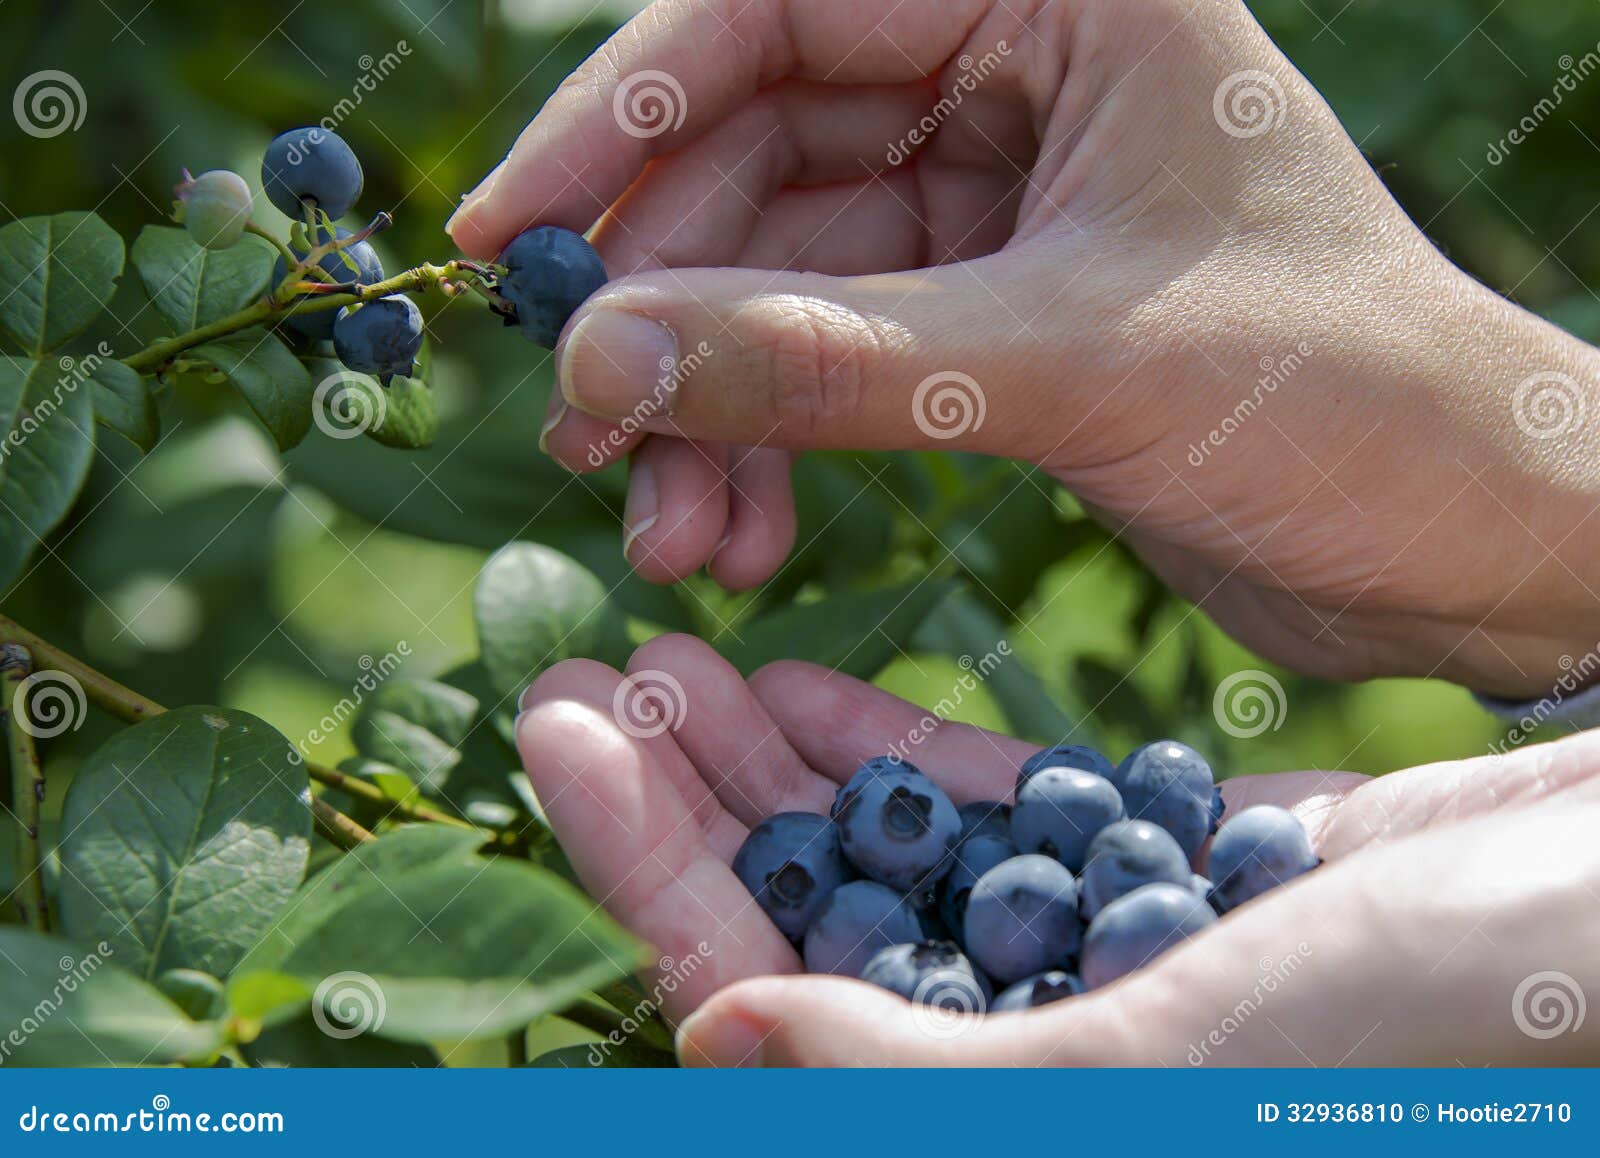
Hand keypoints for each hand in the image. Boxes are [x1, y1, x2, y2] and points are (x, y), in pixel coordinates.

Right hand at [451, 0, 1599, 700]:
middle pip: (754, 155)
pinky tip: (738, 535)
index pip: (777, 11)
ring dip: (706, 407)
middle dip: (665, 311)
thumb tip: (600, 366)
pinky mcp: (987, 311)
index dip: (619, 118)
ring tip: (672, 536)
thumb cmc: (1341, 402)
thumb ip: (828, 359)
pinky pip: (826, 355)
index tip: (511, 239)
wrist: (1459, 539)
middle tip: (588, 438)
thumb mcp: (1070, 362)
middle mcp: (1018, 68)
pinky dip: (768, 442)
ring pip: (778, 277)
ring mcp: (995, 196)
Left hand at [516, 634, 1599, 1065]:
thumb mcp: (1186, 1060)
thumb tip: (715, 1044)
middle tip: (589, 672)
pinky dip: (893, 748)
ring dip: (774, 759)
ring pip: (883, 858)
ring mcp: (1102, 957)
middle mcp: (1040, 1044)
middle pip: (805, 920)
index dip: (654, 869)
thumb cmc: (1461, 1017)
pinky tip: (806, 680)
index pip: (770, 997)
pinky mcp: (1168, 874)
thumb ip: (938, 1075)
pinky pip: (990, 814)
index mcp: (1020, 1101)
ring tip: (675, 655)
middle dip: (689, 800)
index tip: (560, 731)